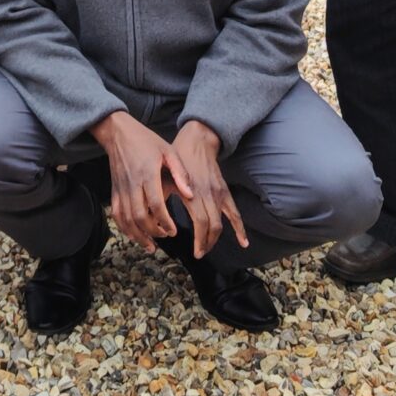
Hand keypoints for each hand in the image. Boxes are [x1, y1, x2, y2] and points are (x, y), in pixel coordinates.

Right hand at [91, 111, 188, 246]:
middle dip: (153, 231)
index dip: (165, 221)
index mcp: (148, 174)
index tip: (173, 230)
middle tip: (165, 236)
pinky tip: (134, 235)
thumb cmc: (146, 141)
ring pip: (127, 219)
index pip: (156, 204)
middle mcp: (132, 184)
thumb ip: (180, 173)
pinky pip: (116, 215)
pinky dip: (124, 228)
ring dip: (138, 235)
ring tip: (151, 245)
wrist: (118, 133)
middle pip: (140, 216)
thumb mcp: (168, 151)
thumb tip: (190, 195)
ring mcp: (121, 188)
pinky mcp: (114, 191)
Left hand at [170, 122, 245, 259]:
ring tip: (208, 248)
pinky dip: (240, 228)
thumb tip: (151, 218)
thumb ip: (159, 198)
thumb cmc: (176, 159)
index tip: (195, 252)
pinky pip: (234, 213)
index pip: (201, 223)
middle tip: (199, 253)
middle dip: (206, 243)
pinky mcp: (224, 192)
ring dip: (216, 239)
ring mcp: (218, 194)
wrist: (197, 141)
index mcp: (193, 193)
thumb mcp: (163, 177)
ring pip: (222, 222)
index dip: (199, 240)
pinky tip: (243, 242)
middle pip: (212, 226)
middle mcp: (208, 195)